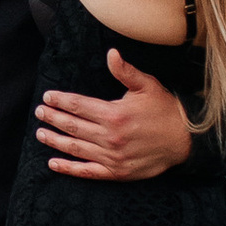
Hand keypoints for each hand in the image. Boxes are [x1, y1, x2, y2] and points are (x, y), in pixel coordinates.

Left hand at [37, 50, 193, 180]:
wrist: (186, 140)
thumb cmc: (165, 110)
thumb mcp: (147, 85)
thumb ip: (125, 72)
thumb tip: (111, 53)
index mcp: (114, 114)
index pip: (78, 106)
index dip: (60, 101)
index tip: (47, 98)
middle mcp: (110, 136)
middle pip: (72, 126)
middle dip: (53, 118)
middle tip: (39, 113)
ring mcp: (112, 157)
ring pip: (75, 148)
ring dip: (55, 141)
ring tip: (41, 134)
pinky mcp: (116, 172)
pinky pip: (87, 171)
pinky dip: (69, 168)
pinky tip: (54, 163)